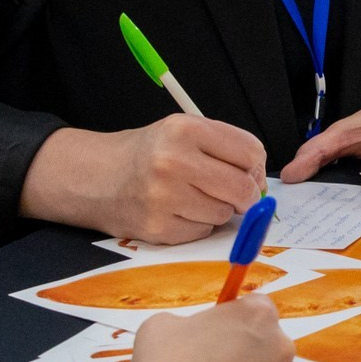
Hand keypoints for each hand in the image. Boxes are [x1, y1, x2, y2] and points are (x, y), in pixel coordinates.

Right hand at [20, 116, 267, 242]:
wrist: (98, 177)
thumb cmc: (149, 153)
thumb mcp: (182, 130)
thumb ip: (225, 147)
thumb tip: (262, 180)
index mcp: (185, 130)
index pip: (251, 153)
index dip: (254, 166)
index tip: (246, 171)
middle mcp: (174, 162)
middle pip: (243, 188)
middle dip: (245, 195)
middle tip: (234, 193)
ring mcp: (164, 198)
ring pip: (224, 214)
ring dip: (218, 209)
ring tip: (194, 196)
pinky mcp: (158, 228)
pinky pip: (203, 231)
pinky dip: (199, 224)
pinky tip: (179, 210)